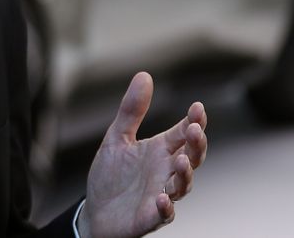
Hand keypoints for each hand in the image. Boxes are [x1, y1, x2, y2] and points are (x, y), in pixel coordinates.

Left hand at [79, 72, 207, 237]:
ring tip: (182, 160)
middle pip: (191, 158)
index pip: (183, 134)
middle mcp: (165, 172)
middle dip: (196, 145)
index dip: (194, 121)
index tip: (197, 107)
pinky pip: (164, 214)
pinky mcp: (150, 217)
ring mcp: (161, 195)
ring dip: (185, 174)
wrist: (95, 212)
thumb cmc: (111, 176)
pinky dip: (166, 207)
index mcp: (160, 151)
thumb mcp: (117, 138)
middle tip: (194, 130)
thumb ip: (132, 110)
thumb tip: (144, 75)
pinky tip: (162, 197)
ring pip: (182, 185)